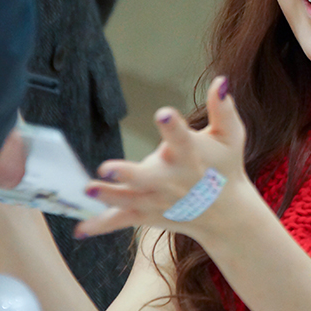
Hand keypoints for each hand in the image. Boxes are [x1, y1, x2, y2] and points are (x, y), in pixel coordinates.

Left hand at [74, 77, 246, 237]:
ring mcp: (158, 201)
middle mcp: (173, 182)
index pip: (183, 139)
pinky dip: (100, 225)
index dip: (173, 127)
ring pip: (130, 200)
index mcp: (192, 158)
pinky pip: (121, 220)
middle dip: (128, 174)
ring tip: (86, 189)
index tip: (163, 113)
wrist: (226, 213)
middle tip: (106, 168)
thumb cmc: (225, 167)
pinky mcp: (148, 215)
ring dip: (108, 196)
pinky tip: (80, 229)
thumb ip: (223, 109)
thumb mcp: (230, 137)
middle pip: (148, 177)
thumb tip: (220, 81)